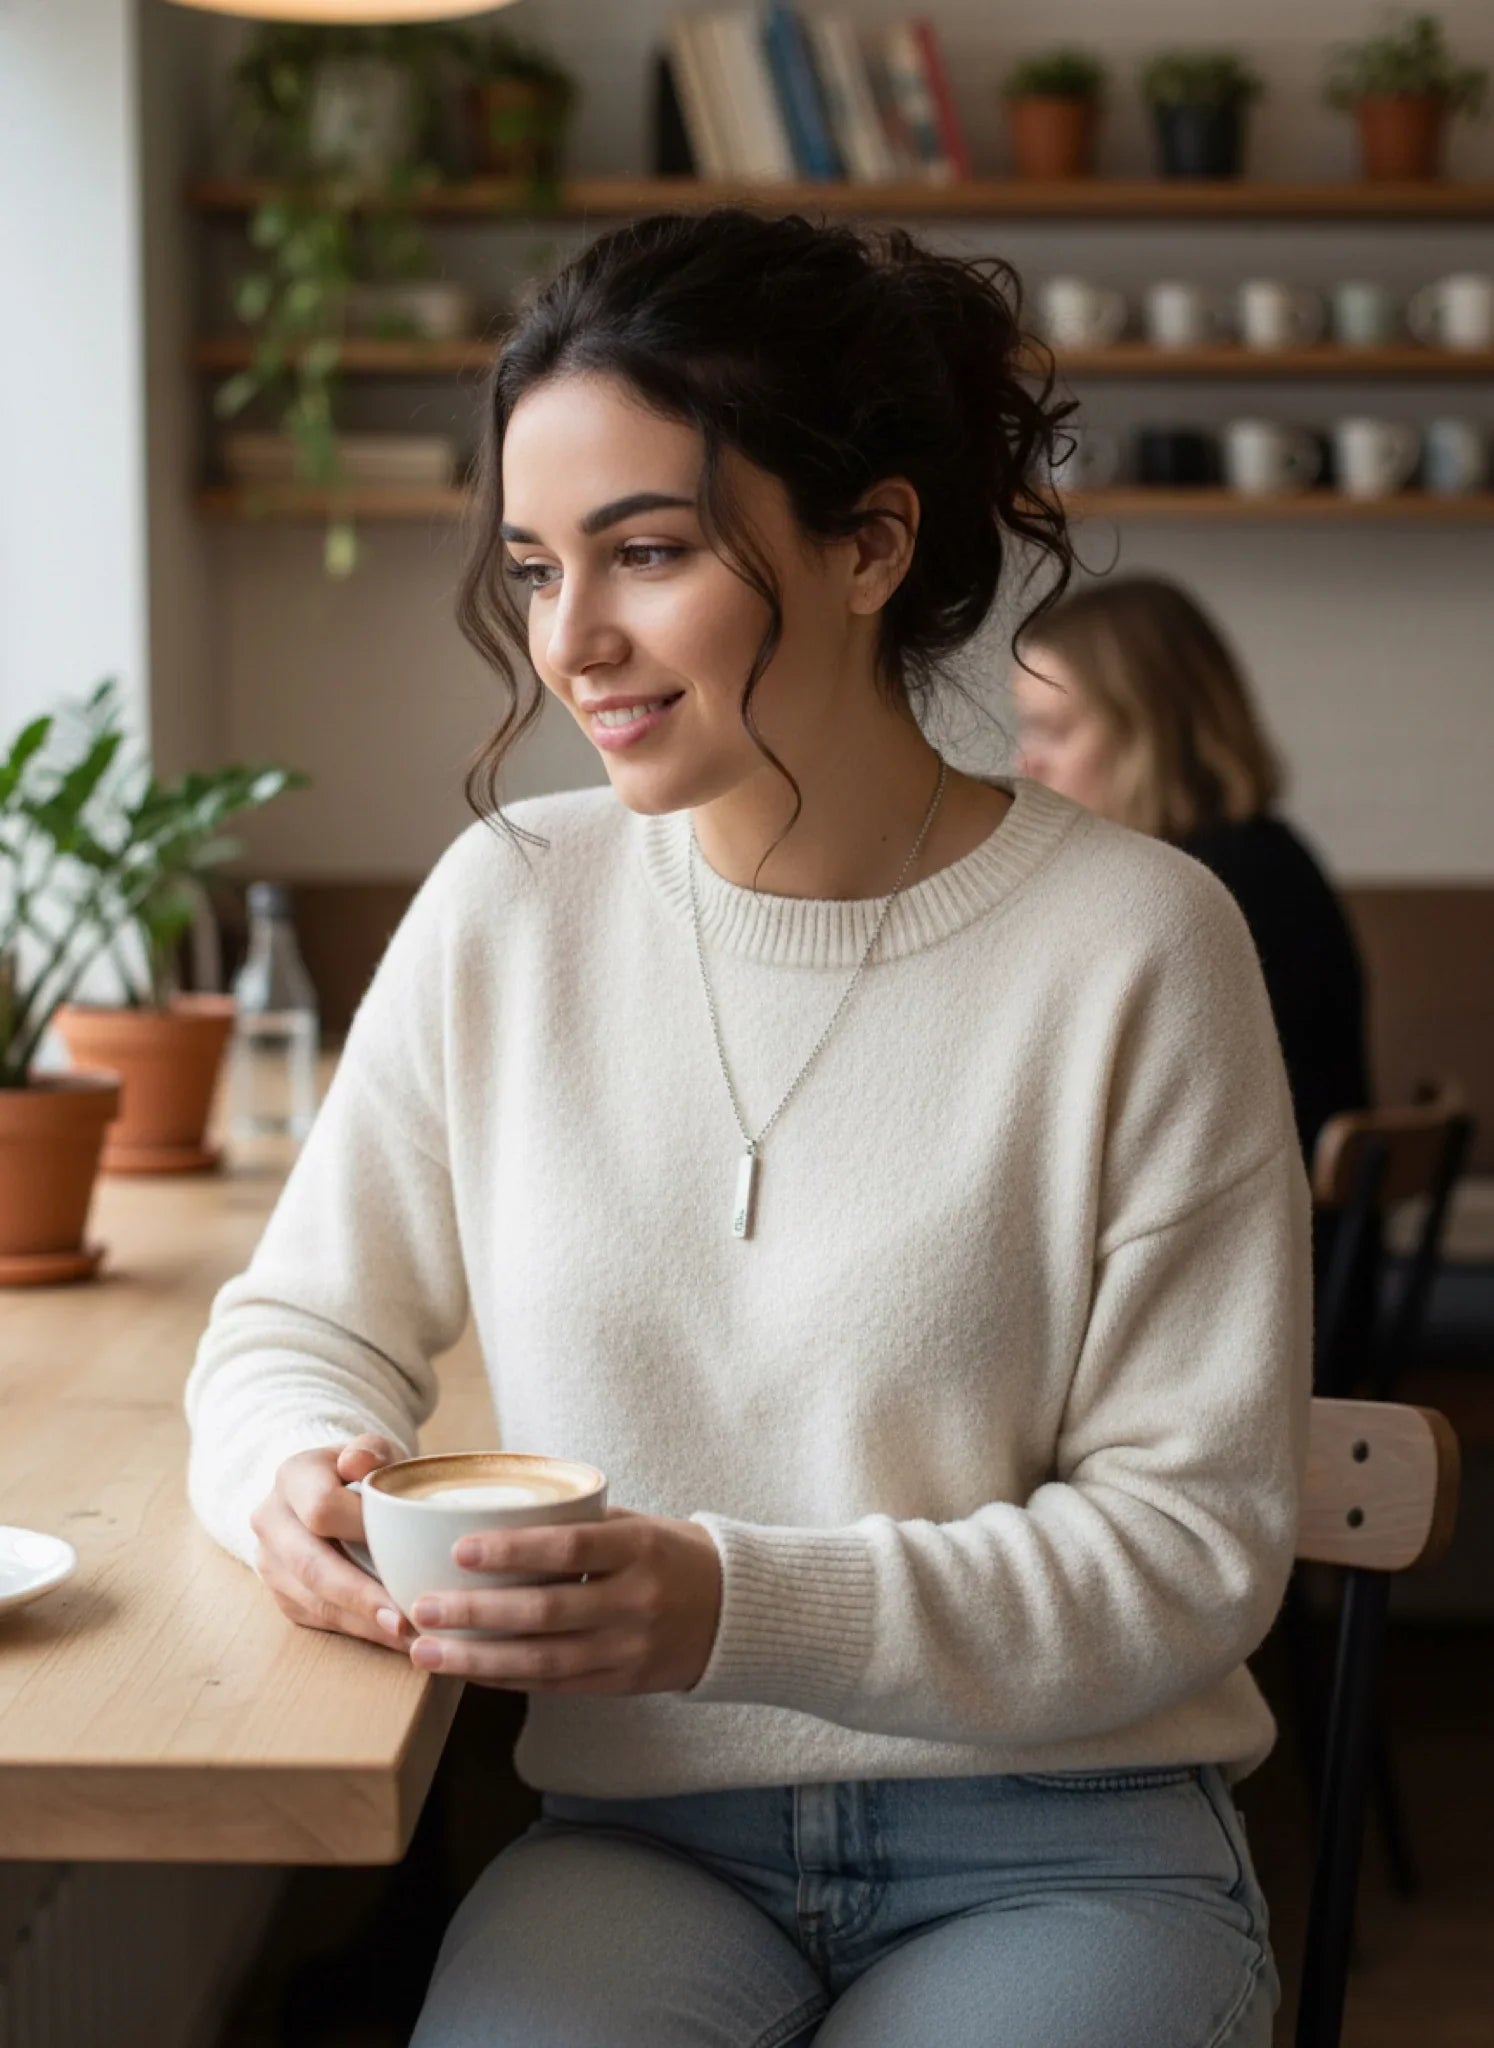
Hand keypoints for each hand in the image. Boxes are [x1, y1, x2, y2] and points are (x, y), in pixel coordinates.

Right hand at [250, 1433, 415, 1652]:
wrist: (328, 1489)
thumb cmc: (363, 1471)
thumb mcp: (372, 1450)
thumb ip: (372, 1449)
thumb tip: (358, 1462)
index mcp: (292, 1476)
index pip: (321, 1508)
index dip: (360, 1530)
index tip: (404, 1548)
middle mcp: (271, 1519)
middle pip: (310, 1565)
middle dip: (359, 1595)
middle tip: (404, 1619)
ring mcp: (269, 1560)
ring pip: (312, 1599)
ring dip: (361, 1622)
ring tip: (406, 1636)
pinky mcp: (280, 1592)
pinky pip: (316, 1617)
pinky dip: (356, 1629)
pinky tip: (390, 1636)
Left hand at [405, 1508, 722, 1695]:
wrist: (735, 1612)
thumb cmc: (670, 1554)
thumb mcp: (635, 1524)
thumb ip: (576, 1525)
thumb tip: (494, 1515)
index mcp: (638, 1549)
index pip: (568, 1548)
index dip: (512, 1551)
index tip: (459, 1550)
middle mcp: (634, 1601)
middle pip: (544, 1613)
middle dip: (476, 1614)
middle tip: (422, 1608)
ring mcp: (629, 1648)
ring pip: (542, 1661)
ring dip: (477, 1659)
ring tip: (426, 1652)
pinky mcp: (621, 1683)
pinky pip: (554, 1684)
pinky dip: (506, 1679)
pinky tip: (467, 1671)